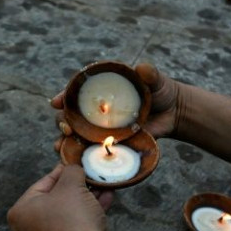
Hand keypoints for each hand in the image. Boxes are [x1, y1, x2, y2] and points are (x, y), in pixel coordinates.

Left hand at [7, 164, 113, 230]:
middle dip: (77, 188)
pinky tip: (106, 201)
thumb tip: (73, 170)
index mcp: (19, 213)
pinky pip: (72, 229)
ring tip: (103, 188)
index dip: (62, 171)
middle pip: (55, 201)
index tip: (75, 164)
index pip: (42, 184)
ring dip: (86, 200)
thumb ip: (71, 171)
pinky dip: (87, 216)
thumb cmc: (72, 218)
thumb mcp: (72, 184)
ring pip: (66, 215)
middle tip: (90, 177)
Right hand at [52, 63, 182, 147]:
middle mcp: (95, 109)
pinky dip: (80, 156)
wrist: (174, 113)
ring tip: (62, 146)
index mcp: (100, 89)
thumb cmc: (161, 91)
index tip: (56, 102)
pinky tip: (73, 161)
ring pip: (74, 134)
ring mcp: (100, 128)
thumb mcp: (155, 80)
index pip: (75, 92)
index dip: (63, 96)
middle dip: (62, 121)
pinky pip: (91, 150)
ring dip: (64, 140)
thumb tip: (142, 69)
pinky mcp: (109, 144)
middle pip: (70, 114)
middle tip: (66, 127)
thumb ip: (150, 74)